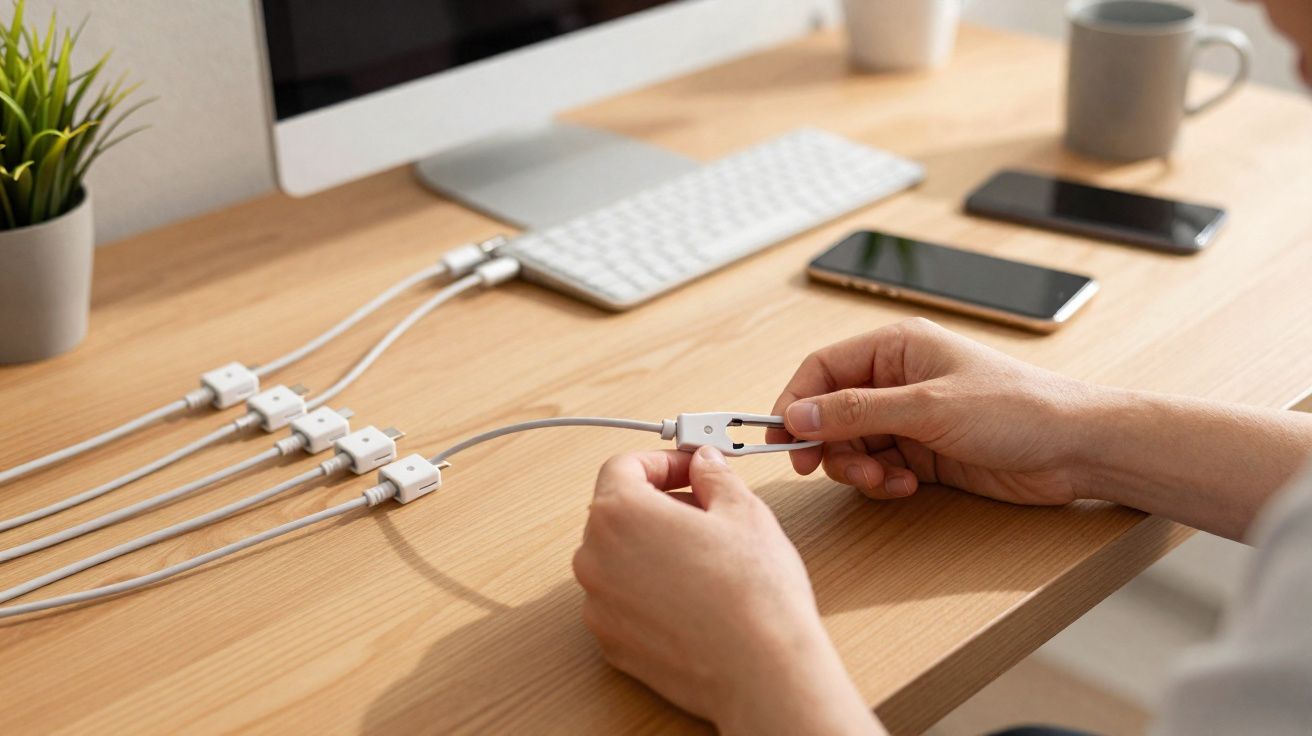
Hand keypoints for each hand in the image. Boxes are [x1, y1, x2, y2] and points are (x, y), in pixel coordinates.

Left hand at [573, 447, 880, 735]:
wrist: (762, 672)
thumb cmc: (754, 594)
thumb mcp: (744, 512)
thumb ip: (714, 477)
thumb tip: (704, 464)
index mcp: (620, 514)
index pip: (623, 467)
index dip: (662, 462)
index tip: (689, 469)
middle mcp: (595, 558)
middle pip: (617, 513)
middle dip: (659, 505)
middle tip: (706, 512)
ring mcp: (598, 605)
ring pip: (618, 558)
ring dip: (652, 549)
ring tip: (705, 559)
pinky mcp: (611, 643)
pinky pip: (622, 600)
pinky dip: (648, 590)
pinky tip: (692, 597)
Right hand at [770, 318, 1097, 505]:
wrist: (1076, 450)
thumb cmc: (1019, 409)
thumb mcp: (928, 407)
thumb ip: (856, 412)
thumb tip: (798, 415)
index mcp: (897, 347)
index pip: (822, 369)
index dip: (796, 403)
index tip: (781, 438)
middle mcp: (898, 379)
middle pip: (831, 412)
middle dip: (829, 444)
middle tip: (829, 470)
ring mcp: (910, 417)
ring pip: (852, 445)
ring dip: (858, 468)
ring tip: (885, 481)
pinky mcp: (923, 452)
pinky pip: (878, 467)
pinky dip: (882, 482)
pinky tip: (907, 486)